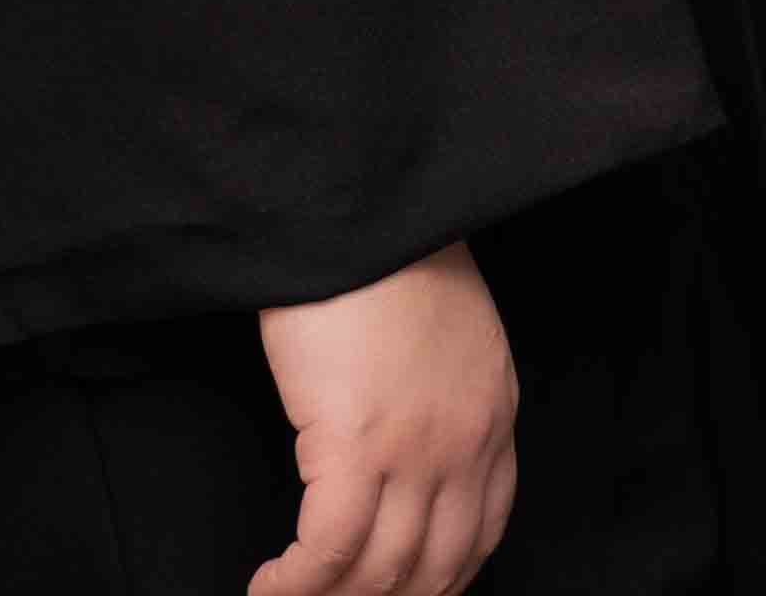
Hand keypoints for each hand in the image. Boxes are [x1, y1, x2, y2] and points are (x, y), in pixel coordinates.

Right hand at [247, 240, 516, 595]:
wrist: (365, 208)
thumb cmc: (389, 255)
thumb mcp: (453, 330)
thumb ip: (448, 393)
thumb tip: (409, 445)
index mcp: (495, 413)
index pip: (483, 531)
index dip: (439, 579)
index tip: (402, 591)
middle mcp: (467, 443)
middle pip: (434, 567)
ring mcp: (416, 449)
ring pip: (380, 572)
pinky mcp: (356, 444)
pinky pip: (328, 549)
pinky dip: (296, 583)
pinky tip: (270, 585)